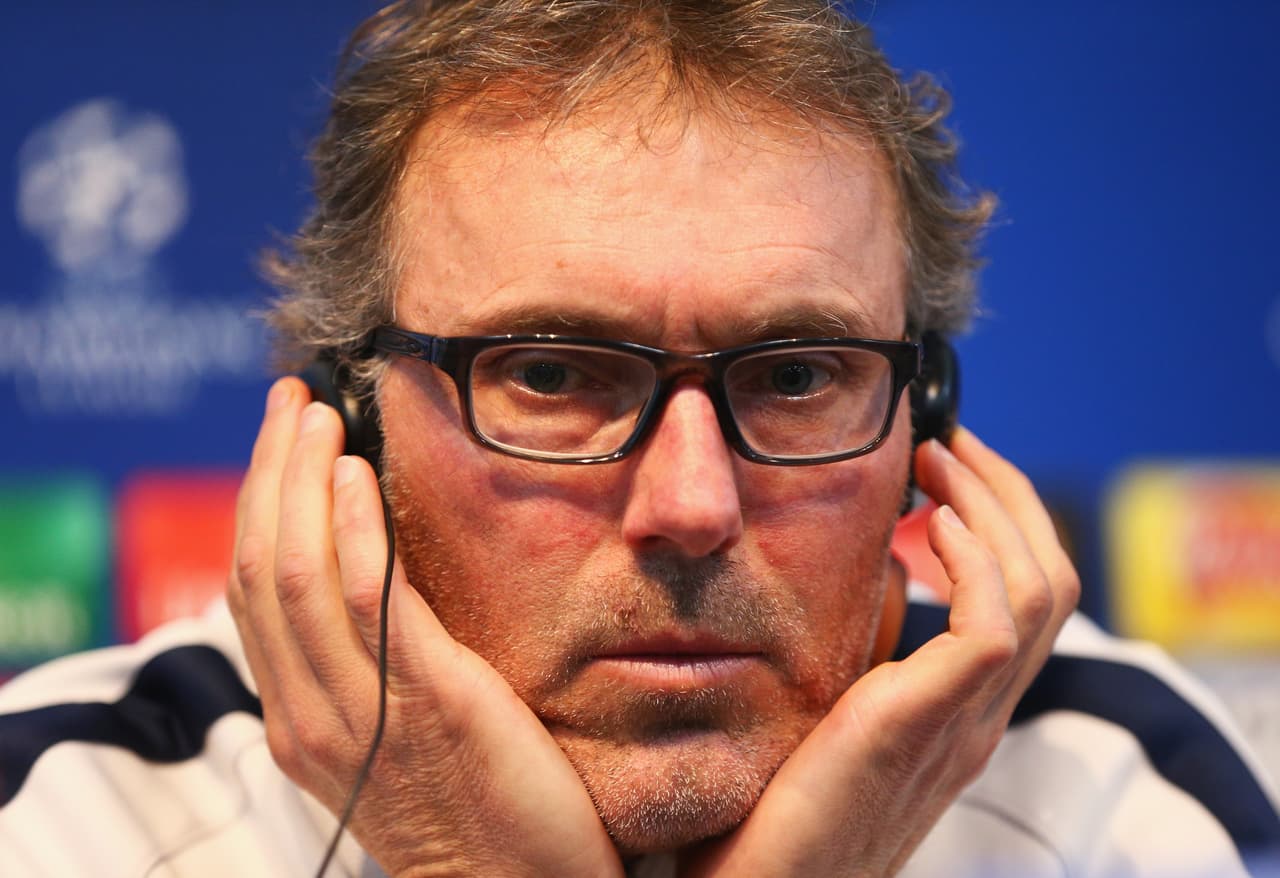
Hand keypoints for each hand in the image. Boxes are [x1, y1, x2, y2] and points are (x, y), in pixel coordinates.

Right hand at [226, 378, 621, 877]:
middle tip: (290, 400)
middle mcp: (310, 713)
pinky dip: (354, 529)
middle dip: (271, 473)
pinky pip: (369, 601)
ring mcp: (360, 710)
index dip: (258, 504)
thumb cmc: (473, 810)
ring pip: (298, 573)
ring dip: (303, 483)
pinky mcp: (429, 699)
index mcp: (300, 719)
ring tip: (320, 418)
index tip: (280, 439)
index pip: (252, 591)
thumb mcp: (397, 734)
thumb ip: (373, 664)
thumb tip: (376, 577)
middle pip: (261, 567)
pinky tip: (360, 476)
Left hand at [679, 427, 1079, 876]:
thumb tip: (863, 566)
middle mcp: (976, 714)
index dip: (1004, 519)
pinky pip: (991, 626)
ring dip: (993, 506)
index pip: (1027, 596)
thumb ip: (861, 646)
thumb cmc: (772, 806)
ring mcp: (961, 724)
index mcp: (958, 709)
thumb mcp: (828, 704)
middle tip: (952, 443)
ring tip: (940, 462)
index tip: (952, 466)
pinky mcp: (924, 726)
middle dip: (1009, 494)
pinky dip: (975, 559)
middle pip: (1050, 579)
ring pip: (1038, 589)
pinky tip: (931, 523)